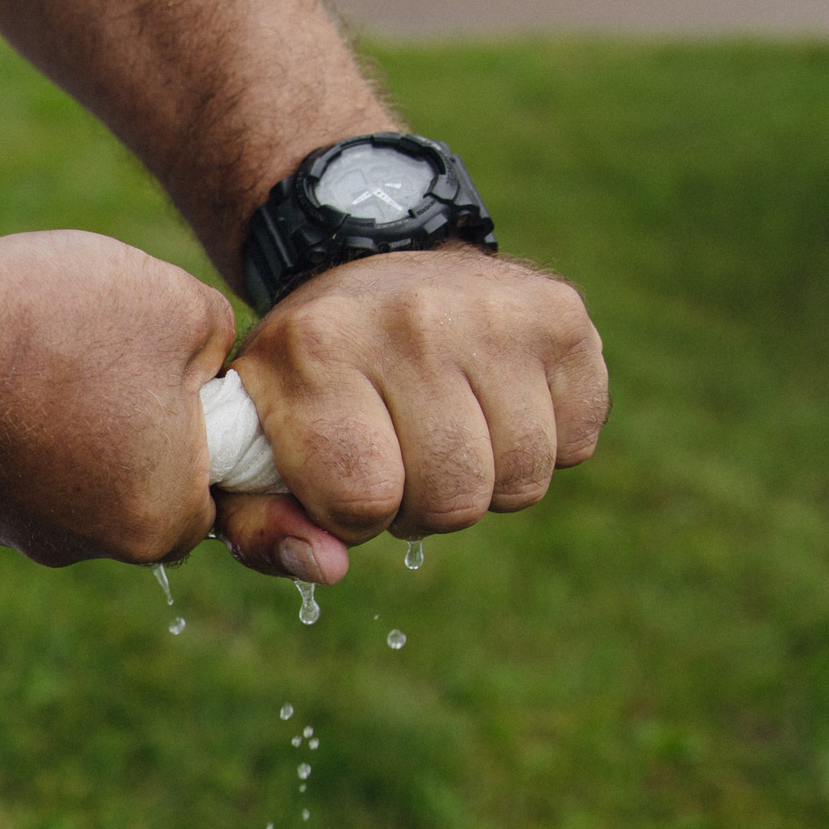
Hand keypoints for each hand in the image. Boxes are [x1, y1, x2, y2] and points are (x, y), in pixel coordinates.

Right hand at [0, 230, 350, 571]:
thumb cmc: (52, 324)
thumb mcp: (179, 306)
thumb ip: (218, 346)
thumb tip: (205, 369)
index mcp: (158, 522)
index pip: (209, 491)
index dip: (197, 421)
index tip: (169, 367)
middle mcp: (83, 547)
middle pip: (134, 485)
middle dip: (130, 422)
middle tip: (107, 351)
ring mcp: (9, 531)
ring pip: (66, 473)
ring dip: (66, 418)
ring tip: (40, 350)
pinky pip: (3, 462)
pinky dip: (6, 420)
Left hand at [224, 245, 607, 580]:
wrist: (371, 260)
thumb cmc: (308, 373)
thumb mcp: (253, 440)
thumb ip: (260, 525)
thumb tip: (328, 569)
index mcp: (316, 349)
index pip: (364, 498)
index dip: (354, 516)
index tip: (341, 480)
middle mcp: (411, 322)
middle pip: (453, 499)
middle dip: (421, 508)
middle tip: (398, 462)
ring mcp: (495, 313)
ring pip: (521, 480)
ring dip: (483, 484)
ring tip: (441, 437)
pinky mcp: (561, 316)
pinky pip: (574, 443)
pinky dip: (540, 447)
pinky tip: (491, 405)